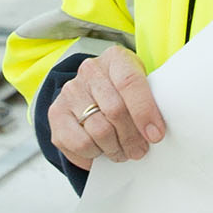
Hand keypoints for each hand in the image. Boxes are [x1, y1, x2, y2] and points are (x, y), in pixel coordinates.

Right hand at [51, 52, 165, 167]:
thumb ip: (150, 102)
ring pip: (99, 131)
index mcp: (115, 58)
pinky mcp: (56, 114)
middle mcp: (89, 71)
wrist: (91, 93)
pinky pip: (80, 144)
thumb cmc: (124, 93)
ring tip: (121, 151)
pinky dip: (95, 155)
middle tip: (140, 150)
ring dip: (115, 148)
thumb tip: (155, 133)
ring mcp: (70, 91)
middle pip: (115, 110)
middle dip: (132, 137)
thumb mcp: (143, 86)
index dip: (144, 111)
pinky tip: (101, 150)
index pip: (129, 82)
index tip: (155, 135)